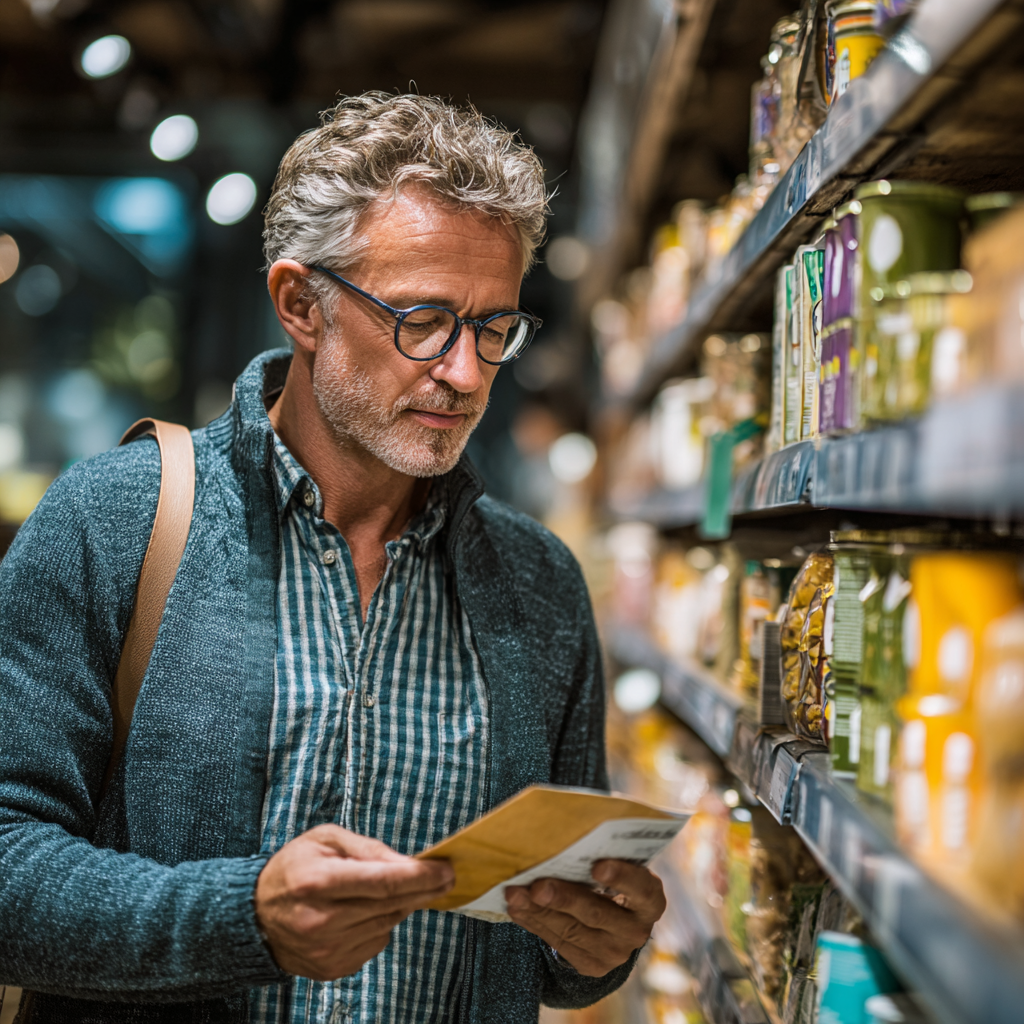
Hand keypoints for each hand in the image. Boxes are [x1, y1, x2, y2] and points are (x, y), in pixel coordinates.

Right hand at [255, 824, 453, 980]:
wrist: (255, 915)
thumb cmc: (293, 868)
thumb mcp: (325, 839)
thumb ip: (367, 849)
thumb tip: (406, 862)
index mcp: (318, 883)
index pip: (383, 882)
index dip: (420, 876)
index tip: (446, 870)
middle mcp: (322, 921)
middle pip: (390, 905)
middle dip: (424, 889)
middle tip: (445, 876)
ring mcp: (326, 949)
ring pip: (387, 924)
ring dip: (400, 905)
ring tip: (396, 888)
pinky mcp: (332, 968)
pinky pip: (375, 943)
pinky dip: (380, 924)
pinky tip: (366, 911)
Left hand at [505, 860, 665, 976]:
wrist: (617, 920)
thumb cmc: (614, 878)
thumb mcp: (618, 865)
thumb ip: (602, 854)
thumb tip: (561, 837)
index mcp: (650, 899)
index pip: (641, 888)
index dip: (621, 876)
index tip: (597, 866)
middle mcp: (636, 931)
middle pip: (596, 913)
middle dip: (563, 898)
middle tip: (536, 885)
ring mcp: (614, 953)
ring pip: (571, 930)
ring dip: (538, 911)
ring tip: (514, 894)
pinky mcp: (592, 965)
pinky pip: (559, 943)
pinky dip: (535, 923)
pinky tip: (518, 908)